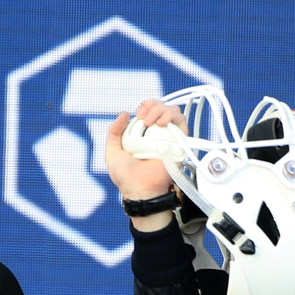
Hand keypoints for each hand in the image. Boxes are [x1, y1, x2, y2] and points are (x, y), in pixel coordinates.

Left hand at [105, 100, 188, 230]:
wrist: (139, 189)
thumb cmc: (126, 176)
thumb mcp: (112, 152)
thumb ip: (113, 132)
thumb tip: (124, 113)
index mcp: (143, 134)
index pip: (150, 109)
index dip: (145, 106)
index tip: (138, 114)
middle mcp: (157, 134)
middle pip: (162, 106)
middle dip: (152, 105)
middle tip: (144, 118)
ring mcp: (169, 138)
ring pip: (173, 111)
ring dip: (162, 110)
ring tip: (152, 122)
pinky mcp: (179, 144)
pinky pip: (182, 124)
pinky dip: (173, 117)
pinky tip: (161, 124)